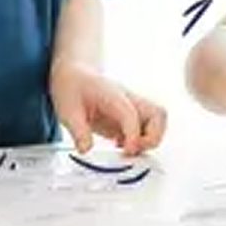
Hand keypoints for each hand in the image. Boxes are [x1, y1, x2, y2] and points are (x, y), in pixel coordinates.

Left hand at [50, 61, 166, 155]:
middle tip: (132, 151)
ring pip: (158, 121)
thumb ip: (78, 131)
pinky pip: (146, 128)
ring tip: (128, 150)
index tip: (127, 151)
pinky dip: (141, 140)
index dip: (134, 136)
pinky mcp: (128, 116)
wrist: (73, 74)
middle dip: (152, 137)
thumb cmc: (72, 87)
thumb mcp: (66, 111)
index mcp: (113, 95)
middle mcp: (128, 99)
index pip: (132, 114)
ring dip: (150, 139)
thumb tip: (86, 149)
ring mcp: (131, 107)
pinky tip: (121, 145)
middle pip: (158, 114)